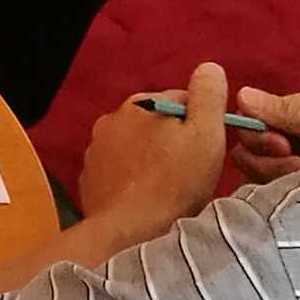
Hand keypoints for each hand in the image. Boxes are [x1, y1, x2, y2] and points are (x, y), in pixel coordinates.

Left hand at [76, 62, 230, 230]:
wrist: (130, 231)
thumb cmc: (176, 182)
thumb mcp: (206, 134)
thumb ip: (208, 96)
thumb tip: (208, 68)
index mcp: (139, 104)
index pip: (181, 100)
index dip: (202, 122)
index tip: (210, 147)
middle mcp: (110, 121)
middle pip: (156, 123)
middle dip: (174, 140)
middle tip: (192, 169)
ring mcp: (94, 152)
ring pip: (136, 148)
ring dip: (152, 160)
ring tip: (169, 187)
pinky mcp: (89, 181)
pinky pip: (120, 172)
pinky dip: (133, 179)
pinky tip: (146, 197)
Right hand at [232, 85, 299, 185]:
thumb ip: (283, 110)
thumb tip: (241, 94)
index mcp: (292, 120)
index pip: (249, 126)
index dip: (256, 134)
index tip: (280, 141)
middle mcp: (287, 144)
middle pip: (246, 153)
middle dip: (264, 157)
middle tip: (294, 159)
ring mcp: (291, 171)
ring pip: (255, 175)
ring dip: (274, 173)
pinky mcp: (298, 193)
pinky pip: (270, 193)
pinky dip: (280, 190)